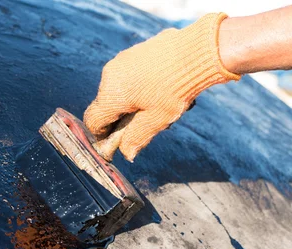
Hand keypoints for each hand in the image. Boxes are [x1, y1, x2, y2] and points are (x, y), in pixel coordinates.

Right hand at [84, 13, 239, 161]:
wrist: (197, 51)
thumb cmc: (175, 88)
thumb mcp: (157, 120)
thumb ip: (136, 138)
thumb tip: (126, 153)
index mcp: (111, 94)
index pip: (94, 121)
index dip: (102, 136)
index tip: (116, 143)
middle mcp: (110, 75)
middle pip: (107, 104)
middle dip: (123, 118)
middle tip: (149, 122)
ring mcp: (122, 60)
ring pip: (120, 89)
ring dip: (134, 101)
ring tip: (162, 103)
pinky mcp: (134, 51)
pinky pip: (130, 75)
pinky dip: (140, 85)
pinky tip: (163, 86)